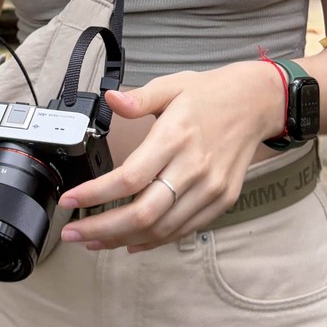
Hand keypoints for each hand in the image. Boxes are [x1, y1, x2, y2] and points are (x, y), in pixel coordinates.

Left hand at [57, 62, 278, 251]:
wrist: (257, 103)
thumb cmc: (211, 94)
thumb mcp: (173, 85)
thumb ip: (140, 98)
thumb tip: (111, 99)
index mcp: (176, 137)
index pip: (129, 177)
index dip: (96, 194)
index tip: (70, 200)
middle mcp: (194, 167)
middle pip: (143, 213)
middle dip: (102, 229)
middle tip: (73, 232)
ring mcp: (210, 188)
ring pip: (162, 228)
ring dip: (123, 239)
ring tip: (93, 240)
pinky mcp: (221, 200)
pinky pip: (183, 230)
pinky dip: (154, 241)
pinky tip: (130, 241)